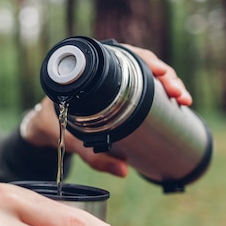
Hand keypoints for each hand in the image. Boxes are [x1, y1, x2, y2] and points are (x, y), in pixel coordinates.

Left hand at [22, 45, 192, 176]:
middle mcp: (100, 71)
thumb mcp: (70, 141)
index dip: (145, 60)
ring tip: (183, 99)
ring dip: (168, 83)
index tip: (162, 73)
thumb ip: (94, 157)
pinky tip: (176, 101)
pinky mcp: (118, 91)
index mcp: (86, 72)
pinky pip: (142, 85)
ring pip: (145, 73)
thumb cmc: (52, 125)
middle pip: (140, 62)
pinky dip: (160, 91)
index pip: (121, 55)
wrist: (42, 124)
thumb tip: (124, 170)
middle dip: (165, 76)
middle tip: (179, 94)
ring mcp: (111, 79)